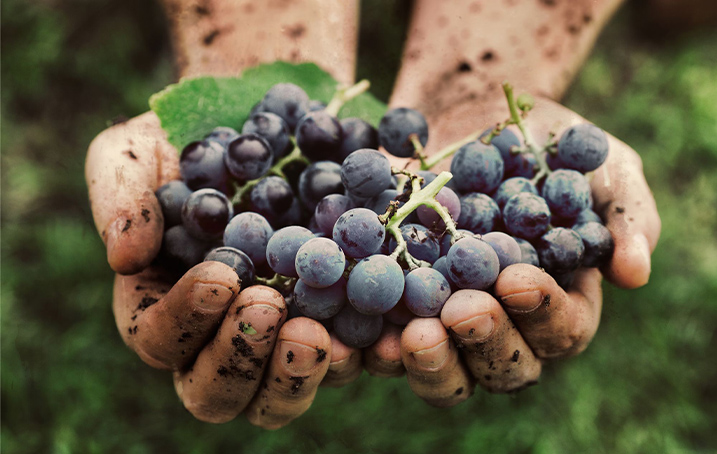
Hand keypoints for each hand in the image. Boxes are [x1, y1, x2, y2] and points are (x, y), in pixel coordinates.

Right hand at [86, 112, 357, 428]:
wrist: (270, 123)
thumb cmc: (190, 141)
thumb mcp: (138, 150)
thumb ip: (120, 196)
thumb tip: (124, 257)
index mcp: (165, 308)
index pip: (160, 338)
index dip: (186, 318)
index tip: (222, 276)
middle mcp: (220, 337)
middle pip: (217, 392)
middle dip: (240, 359)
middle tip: (270, 308)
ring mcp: (280, 337)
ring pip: (279, 398)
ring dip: (297, 375)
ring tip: (318, 334)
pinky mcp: (336, 324)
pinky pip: (348, 362)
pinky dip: (362, 356)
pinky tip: (382, 333)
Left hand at [382, 97, 660, 404]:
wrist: (473, 112)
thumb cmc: (548, 144)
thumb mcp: (602, 165)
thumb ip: (626, 215)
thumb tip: (635, 274)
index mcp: (560, 302)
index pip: (562, 329)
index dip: (543, 312)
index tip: (517, 278)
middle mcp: (505, 323)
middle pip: (503, 366)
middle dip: (485, 342)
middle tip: (463, 311)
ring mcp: (447, 318)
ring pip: (444, 368)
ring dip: (429, 361)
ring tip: (411, 335)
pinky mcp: (397, 303)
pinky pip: (382, 340)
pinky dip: (370, 344)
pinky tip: (358, 331)